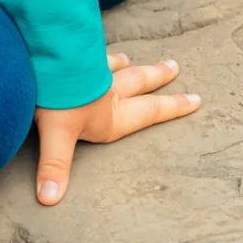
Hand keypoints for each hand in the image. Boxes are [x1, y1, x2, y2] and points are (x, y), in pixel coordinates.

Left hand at [34, 53, 200, 205]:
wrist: (47, 61)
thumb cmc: (56, 102)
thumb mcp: (56, 137)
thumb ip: (54, 166)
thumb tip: (49, 199)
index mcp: (112, 115)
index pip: (150, 112)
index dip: (174, 107)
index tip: (195, 100)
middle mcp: (109, 92)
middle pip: (139, 82)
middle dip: (159, 77)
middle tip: (175, 66)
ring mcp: (95, 69)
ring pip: (116, 67)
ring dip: (126, 64)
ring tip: (132, 59)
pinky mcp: (77, 53)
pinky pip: (91, 51)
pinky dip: (95, 50)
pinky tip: (92, 42)